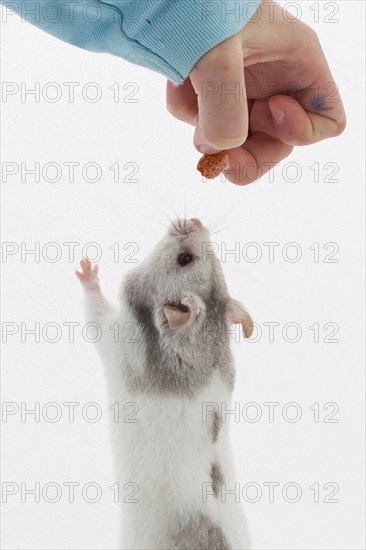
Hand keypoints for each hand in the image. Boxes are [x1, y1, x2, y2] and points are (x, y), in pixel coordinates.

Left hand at [166, 0, 345, 184]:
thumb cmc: (203, 7)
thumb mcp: (218, 54)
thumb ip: (224, 110)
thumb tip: (218, 150)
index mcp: (298, 66)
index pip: (328, 121)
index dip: (301, 132)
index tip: (269, 109)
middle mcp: (275, 84)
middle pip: (277, 145)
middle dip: (248, 156)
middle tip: (221, 162)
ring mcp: (245, 92)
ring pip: (239, 142)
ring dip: (212, 134)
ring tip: (191, 97)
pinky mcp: (215, 95)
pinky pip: (207, 126)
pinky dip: (189, 113)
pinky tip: (178, 84)